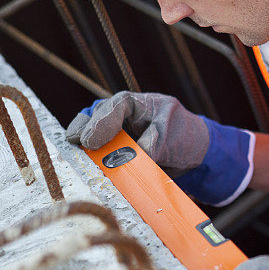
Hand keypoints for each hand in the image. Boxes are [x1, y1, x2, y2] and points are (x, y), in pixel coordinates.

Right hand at [67, 92, 254, 204]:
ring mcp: (118, 131)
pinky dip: (90, 156)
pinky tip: (81, 165)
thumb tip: (133, 155)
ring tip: (73, 153)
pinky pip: (100, 150)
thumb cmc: (185, 139)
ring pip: (94, 130)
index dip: (102, 120)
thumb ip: (154, 145)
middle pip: (98, 114)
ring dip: (83, 141)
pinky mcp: (115, 149)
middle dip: (85, 127)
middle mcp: (125, 115)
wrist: (194, 156)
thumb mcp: (173, 138)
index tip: (91, 139)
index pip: (118, 105)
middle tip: (78, 143)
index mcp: (141, 104)